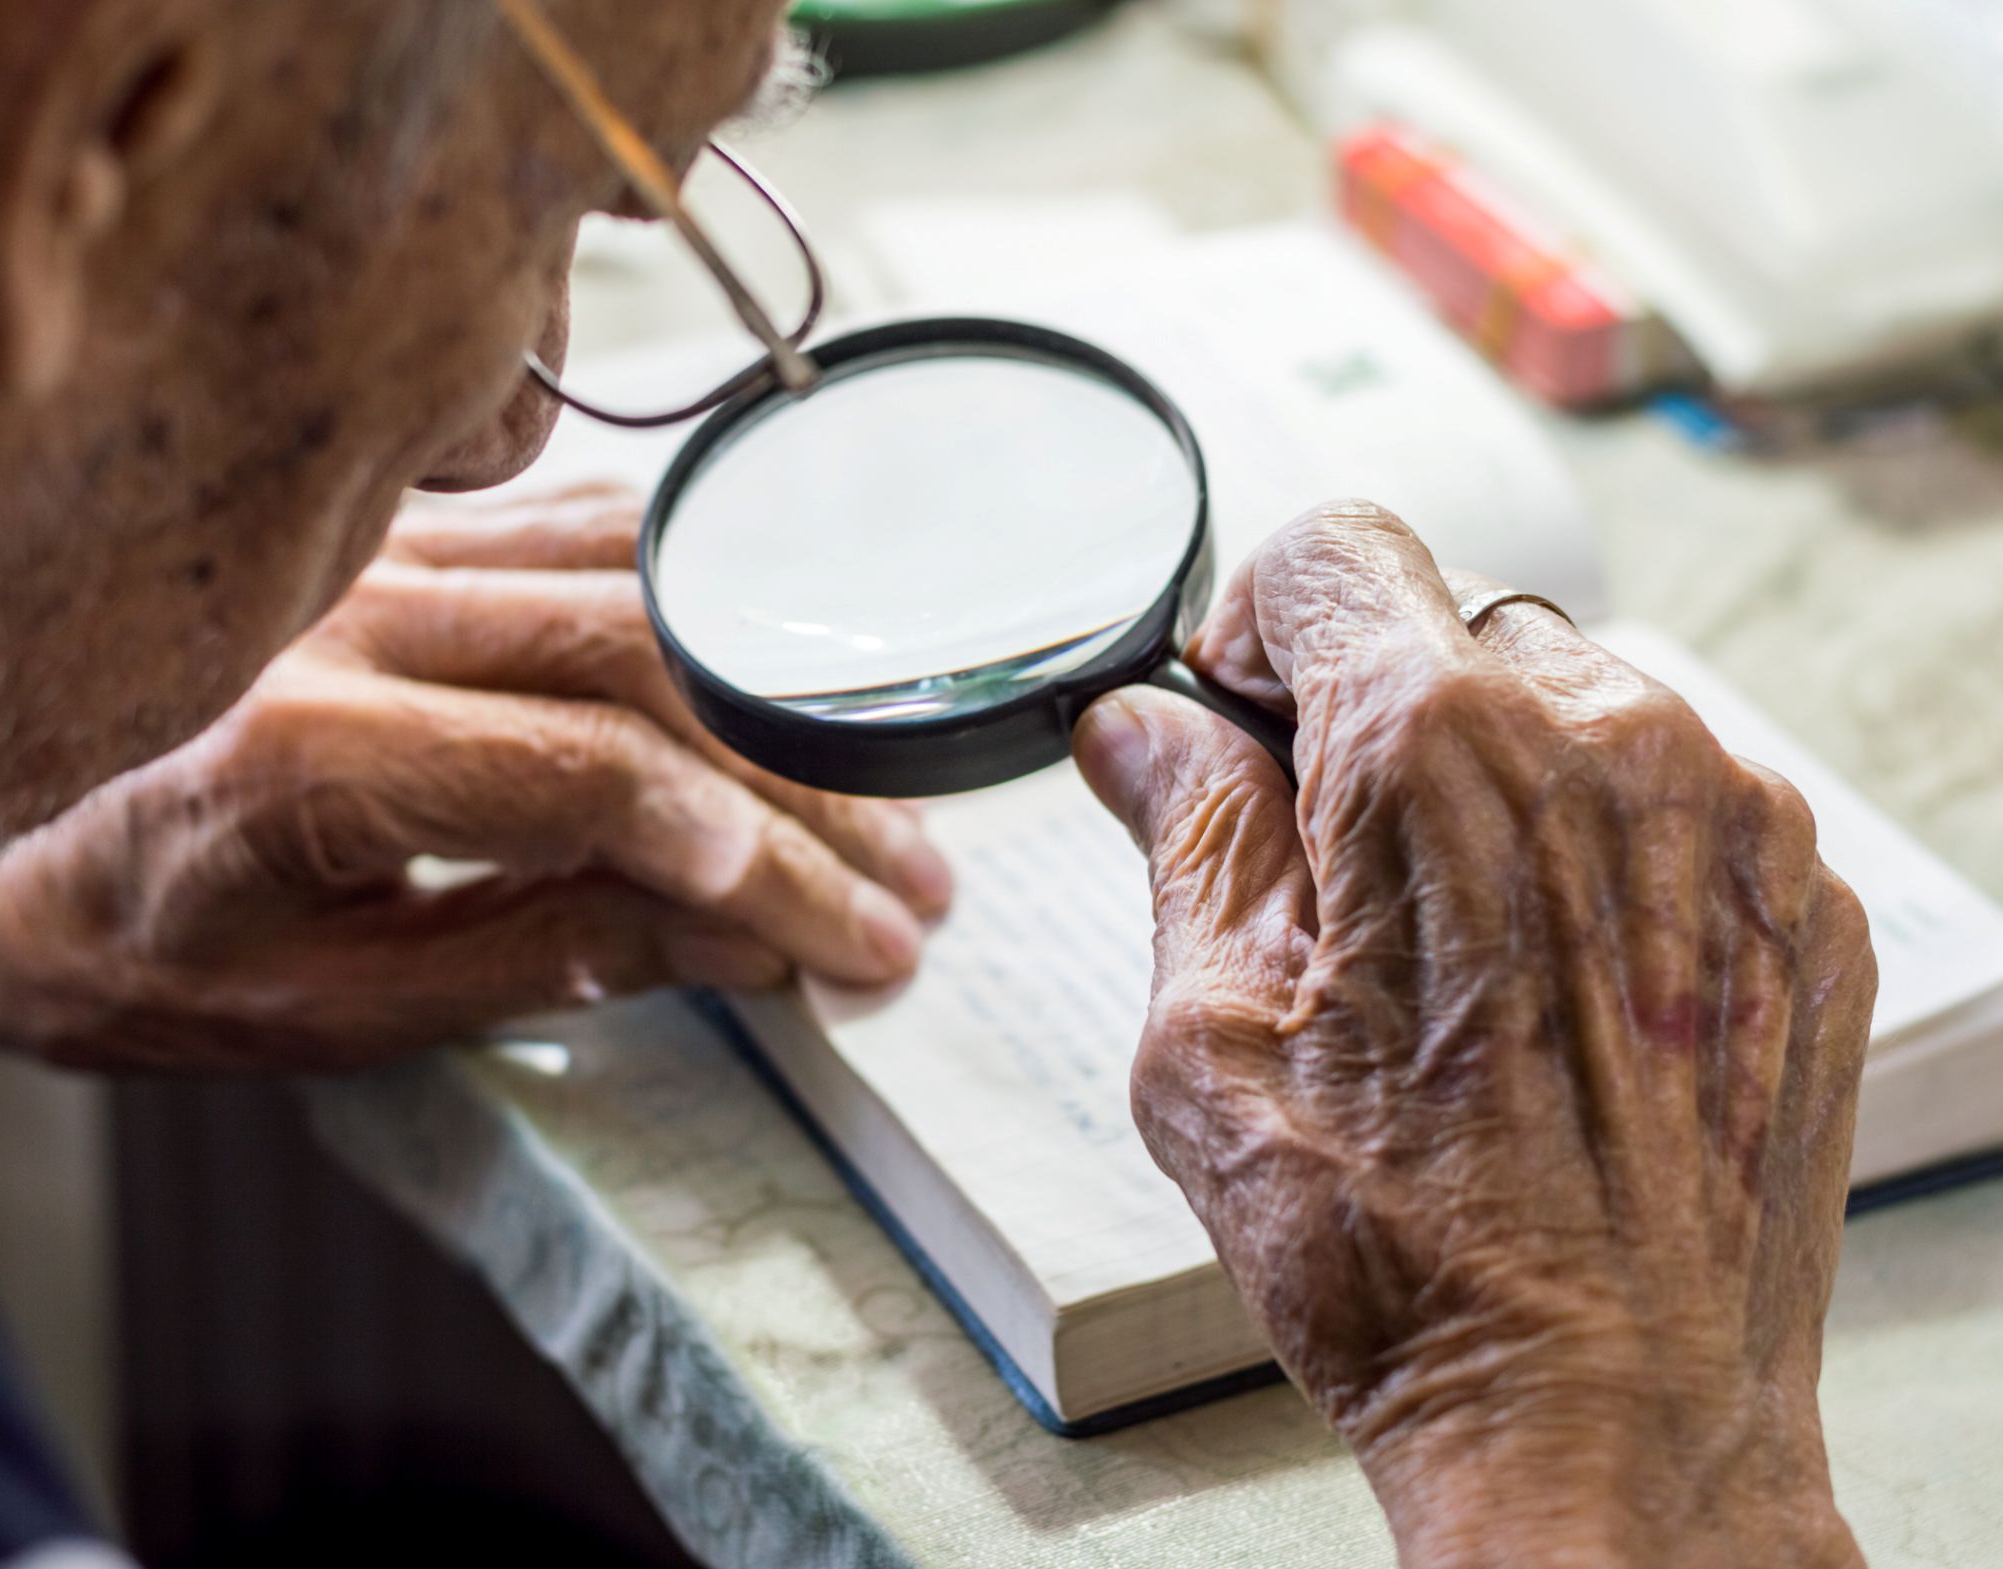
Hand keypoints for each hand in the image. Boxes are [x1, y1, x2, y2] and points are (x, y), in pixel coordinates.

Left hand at [0, 484, 949, 1069]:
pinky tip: (784, 666)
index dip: (756, 865)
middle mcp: (346, 614)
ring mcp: (371, 550)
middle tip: (917, 883)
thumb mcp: (317, 1015)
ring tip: (885, 794)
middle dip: (808, 787)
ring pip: (639, 581)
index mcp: (303, 753)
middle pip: (648, 664)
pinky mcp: (390, 530)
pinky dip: (707, 599)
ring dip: (783, 691)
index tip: (857, 946)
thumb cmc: (117, 947)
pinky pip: (584, 533)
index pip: (596, 781)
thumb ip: (528, 960)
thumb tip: (732, 934)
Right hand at [1074, 503, 1872, 1568]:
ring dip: (1490, 776)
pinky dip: (1597, 848)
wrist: (1609, 1423)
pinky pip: (1676, 798)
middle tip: (1321, 857)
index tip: (1239, 715)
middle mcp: (1614, 747)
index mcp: (1437, 755)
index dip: (1252, 622)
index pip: (1331, 549)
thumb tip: (1138, 731)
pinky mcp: (1803, 903)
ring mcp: (1734, 822)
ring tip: (1444, 945)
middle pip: (1455, 619)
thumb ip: (1182, 837)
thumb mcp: (1210, 1039)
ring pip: (1573, 702)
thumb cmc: (1402, 1257)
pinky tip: (1549, 986)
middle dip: (1368, 705)